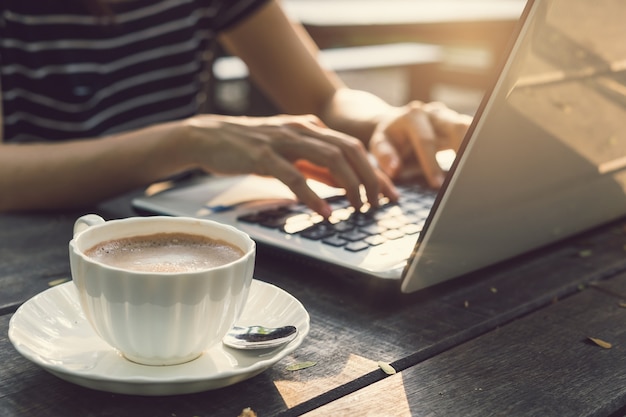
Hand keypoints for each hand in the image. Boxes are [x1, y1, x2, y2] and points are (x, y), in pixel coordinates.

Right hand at [184, 114, 396, 215]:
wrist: (209, 137)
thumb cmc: (250, 147)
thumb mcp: (289, 152)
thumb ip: (316, 165)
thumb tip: (343, 183)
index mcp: (311, 128)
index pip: (354, 147)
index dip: (376, 171)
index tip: (390, 194)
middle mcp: (302, 129)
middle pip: (349, 150)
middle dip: (370, 178)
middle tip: (378, 205)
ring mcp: (283, 140)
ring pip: (329, 159)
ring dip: (350, 185)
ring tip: (358, 208)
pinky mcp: (263, 155)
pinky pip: (294, 176)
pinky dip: (313, 196)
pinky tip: (324, 212)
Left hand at [369, 101, 471, 187]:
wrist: (396, 123)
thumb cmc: (389, 138)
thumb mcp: (379, 146)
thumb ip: (384, 157)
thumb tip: (394, 169)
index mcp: (412, 117)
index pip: (426, 141)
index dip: (432, 164)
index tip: (437, 185)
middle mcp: (433, 112)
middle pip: (456, 127)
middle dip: (464, 150)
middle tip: (467, 174)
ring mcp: (448, 116)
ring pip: (469, 127)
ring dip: (475, 147)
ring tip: (478, 169)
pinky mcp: (458, 123)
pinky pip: (472, 133)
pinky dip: (476, 148)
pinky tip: (479, 164)